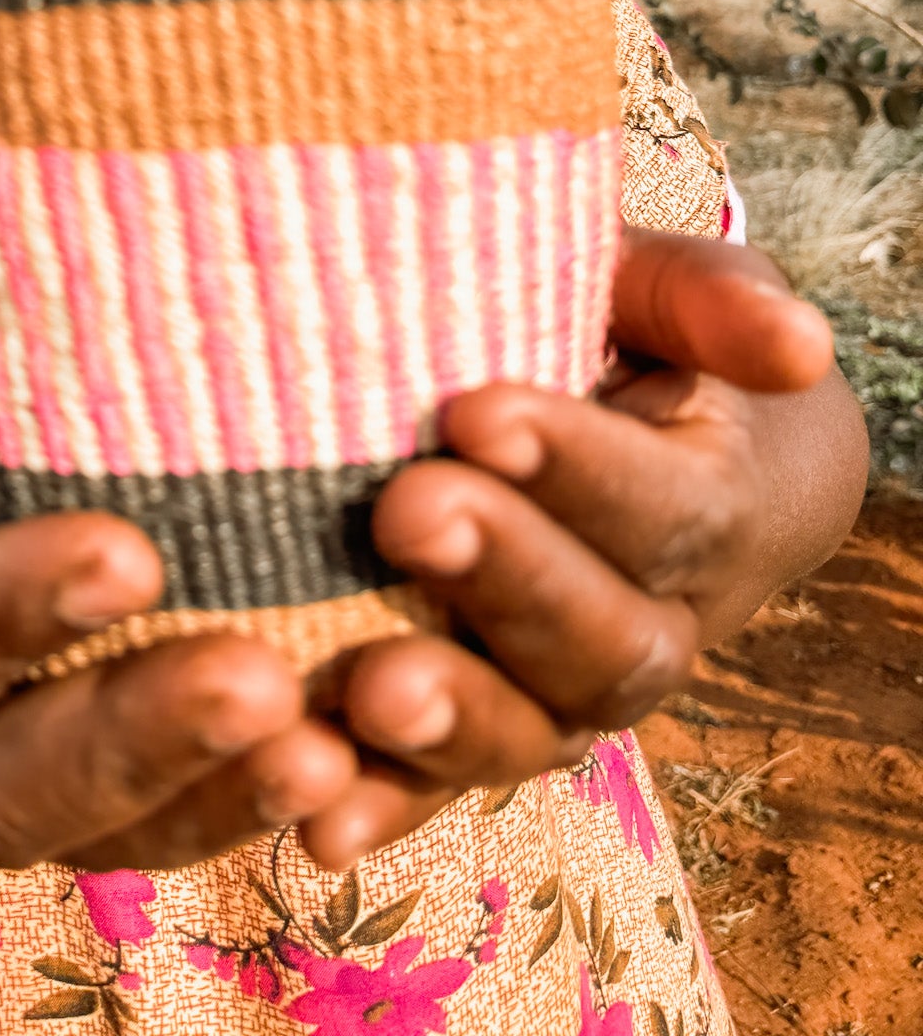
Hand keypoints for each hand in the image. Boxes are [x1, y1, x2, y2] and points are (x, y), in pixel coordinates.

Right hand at [0, 305, 356, 870]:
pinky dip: (254, 808)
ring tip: (327, 753)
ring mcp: (4, 773)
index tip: (129, 557)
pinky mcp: (93, 789)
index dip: (9, 608)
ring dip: (217, 800)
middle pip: (9, 783)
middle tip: (262, 683)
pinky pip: (168, 828)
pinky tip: (351, 767)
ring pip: (101, 834)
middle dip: (138, 739)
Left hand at [296, 227, 861, 866]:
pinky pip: (443, 789)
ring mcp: (567, 693)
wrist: (640, 441)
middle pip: (603, 638)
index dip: (577, 468)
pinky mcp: (483, 729)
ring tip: (370, 689)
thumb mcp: (666, 295)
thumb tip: (797, 344)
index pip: (661, 506)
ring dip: (453, 719)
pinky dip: (386, 808)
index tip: (479, 410)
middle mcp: (653, 624)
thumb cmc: (640, 346)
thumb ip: (711, 302)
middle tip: (407, 511)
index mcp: (710, 510)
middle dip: (506, 579)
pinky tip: (317, 820)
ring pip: (535, 733)